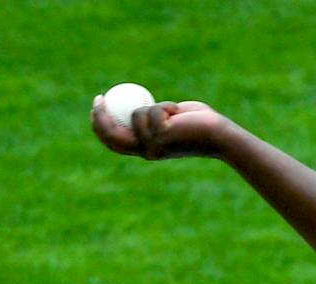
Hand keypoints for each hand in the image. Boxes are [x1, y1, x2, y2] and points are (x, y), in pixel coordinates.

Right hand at [89, 97, 235, 161]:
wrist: (219, 136)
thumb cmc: (198, 125)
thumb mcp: (169, 119)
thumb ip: (152, 116)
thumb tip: (135, 103)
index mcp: (146, 150)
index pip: (114, 143)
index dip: (100, 126)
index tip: (97, 106)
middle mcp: (146, 152)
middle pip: (112, 137)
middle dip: (100, 118)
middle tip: (99, 98)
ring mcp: (153, 146)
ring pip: (136, 115)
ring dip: (154, 106)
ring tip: (173, 110)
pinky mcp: (160, 136)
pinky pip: (153, 110)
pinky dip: (165, 105)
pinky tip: (179, 112)